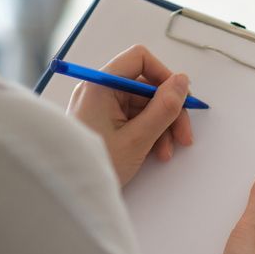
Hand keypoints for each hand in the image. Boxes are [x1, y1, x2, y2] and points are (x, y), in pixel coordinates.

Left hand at [67, 45, 193, 185]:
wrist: (71, 194)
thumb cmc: (98, 165)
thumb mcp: (138, 138)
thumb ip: (164, 107)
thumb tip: (182, 81)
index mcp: (100, 86)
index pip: (139, 59)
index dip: (164, 76)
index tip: (179, 100)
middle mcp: (99, 90)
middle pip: (146, 86)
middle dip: (168, 110)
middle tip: (183, 136)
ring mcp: (100, 106)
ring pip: (144, 105)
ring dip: (162, 126)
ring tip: (167, 152)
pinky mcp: (103, 121)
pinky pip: (134, 118)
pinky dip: (149, 132)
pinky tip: (156, 153)